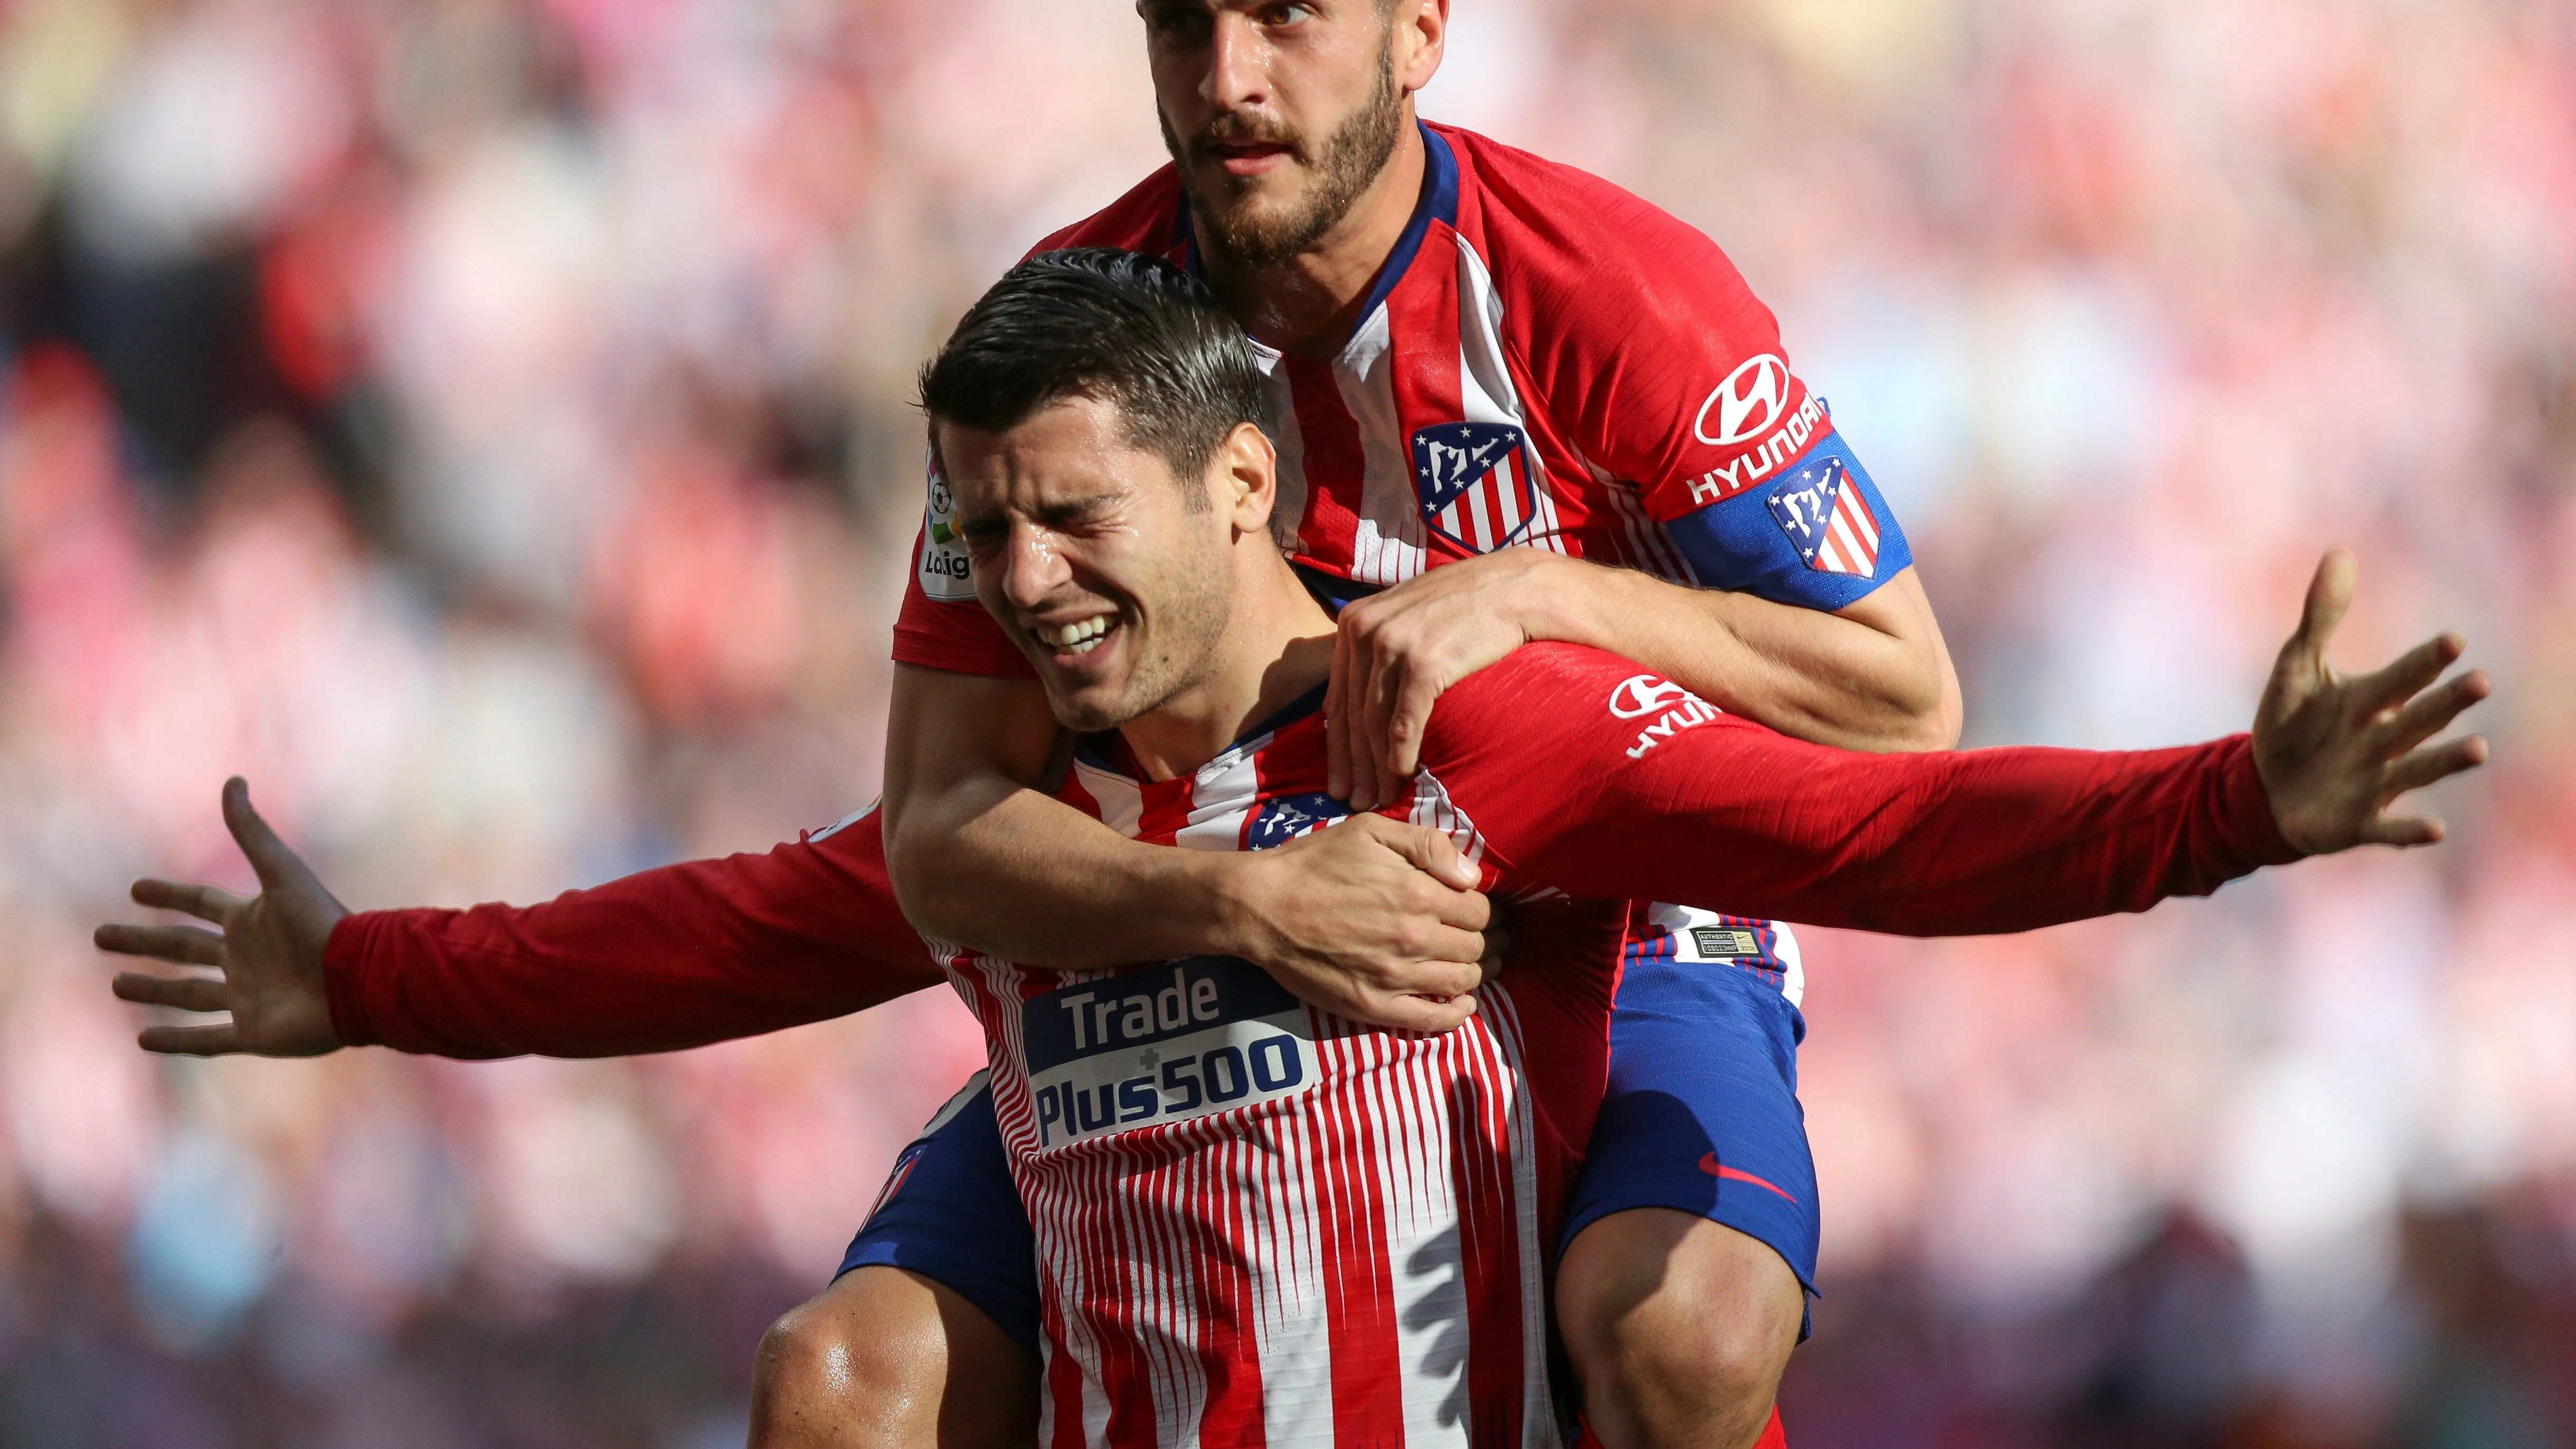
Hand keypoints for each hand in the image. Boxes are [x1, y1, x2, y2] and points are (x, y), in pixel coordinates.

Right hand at [95, 777, 346, 1055]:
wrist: (358, 979)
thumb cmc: (321, 925)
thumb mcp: (282, 874)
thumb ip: (253, 833)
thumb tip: (233, 781)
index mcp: (252, 920)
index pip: (201, 903)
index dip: (170, 895)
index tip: (135, 889)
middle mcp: (246, 958)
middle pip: (183, 948)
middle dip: (143, 942)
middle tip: (101, 935)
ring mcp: (249, 996)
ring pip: (189, 994)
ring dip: (153, 990)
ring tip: (116, 984)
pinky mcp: (255, 1033)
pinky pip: (207, 1039)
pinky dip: (177, 1041)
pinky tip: (142, 1039)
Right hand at [1227, 813, 1505, 1032]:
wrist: (1261, 906)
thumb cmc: (1313, 863)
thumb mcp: (1370, 830)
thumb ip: (1429, 845)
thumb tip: (1473, 876)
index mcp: (1418, 893)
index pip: (1480, 909)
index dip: (1480, 908)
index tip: (1469, 908)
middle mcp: (1414, 938)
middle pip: (1475, 946)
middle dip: (1480, 940)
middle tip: (1472, 936)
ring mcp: (1394, 977)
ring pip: (1462, 982)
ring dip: (1472, 973)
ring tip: (1467, 964)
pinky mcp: (1373, 1006)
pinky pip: (1432, 1021)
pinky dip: (1456, 1014)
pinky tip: (1461, 1004)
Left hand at [1327, 549, 1562, 809]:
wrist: (1516, 587)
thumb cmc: (1468, 605)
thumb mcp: (1408, 614)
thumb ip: (1381, 645)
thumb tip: (1365, 694)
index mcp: (1354, 621)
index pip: (1337, 696)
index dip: (1336, 746)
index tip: (1338, 781)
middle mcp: (1364, 630)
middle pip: (1352, 715)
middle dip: (1353, 765)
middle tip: (1355, 802)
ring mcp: (1392, 645)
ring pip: (1374, 723)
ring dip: (1377, 768)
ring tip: (1382, 799)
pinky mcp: (1422, 663)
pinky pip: (1403, 722)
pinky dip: (1400, 755)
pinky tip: (1403, 776)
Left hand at [2253, 550, 2491, 854]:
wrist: (2263, 788)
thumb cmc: (2291, 725)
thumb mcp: (2297, 668)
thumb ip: (2321, 617)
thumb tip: (2339, 553)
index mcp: (2369, 701)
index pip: (2403, 676)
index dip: (2425, 660)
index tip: (2454, 640)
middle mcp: (2382, 739)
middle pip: (2419, 718)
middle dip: (2447, 702)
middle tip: (2479, 682)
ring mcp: (2374, 782)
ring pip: (2416, 768)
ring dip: (2446, 760)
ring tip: (2478, 748)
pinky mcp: (2358, 822)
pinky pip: (2388, 829)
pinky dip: (2410, 831)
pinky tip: (2436, 829)